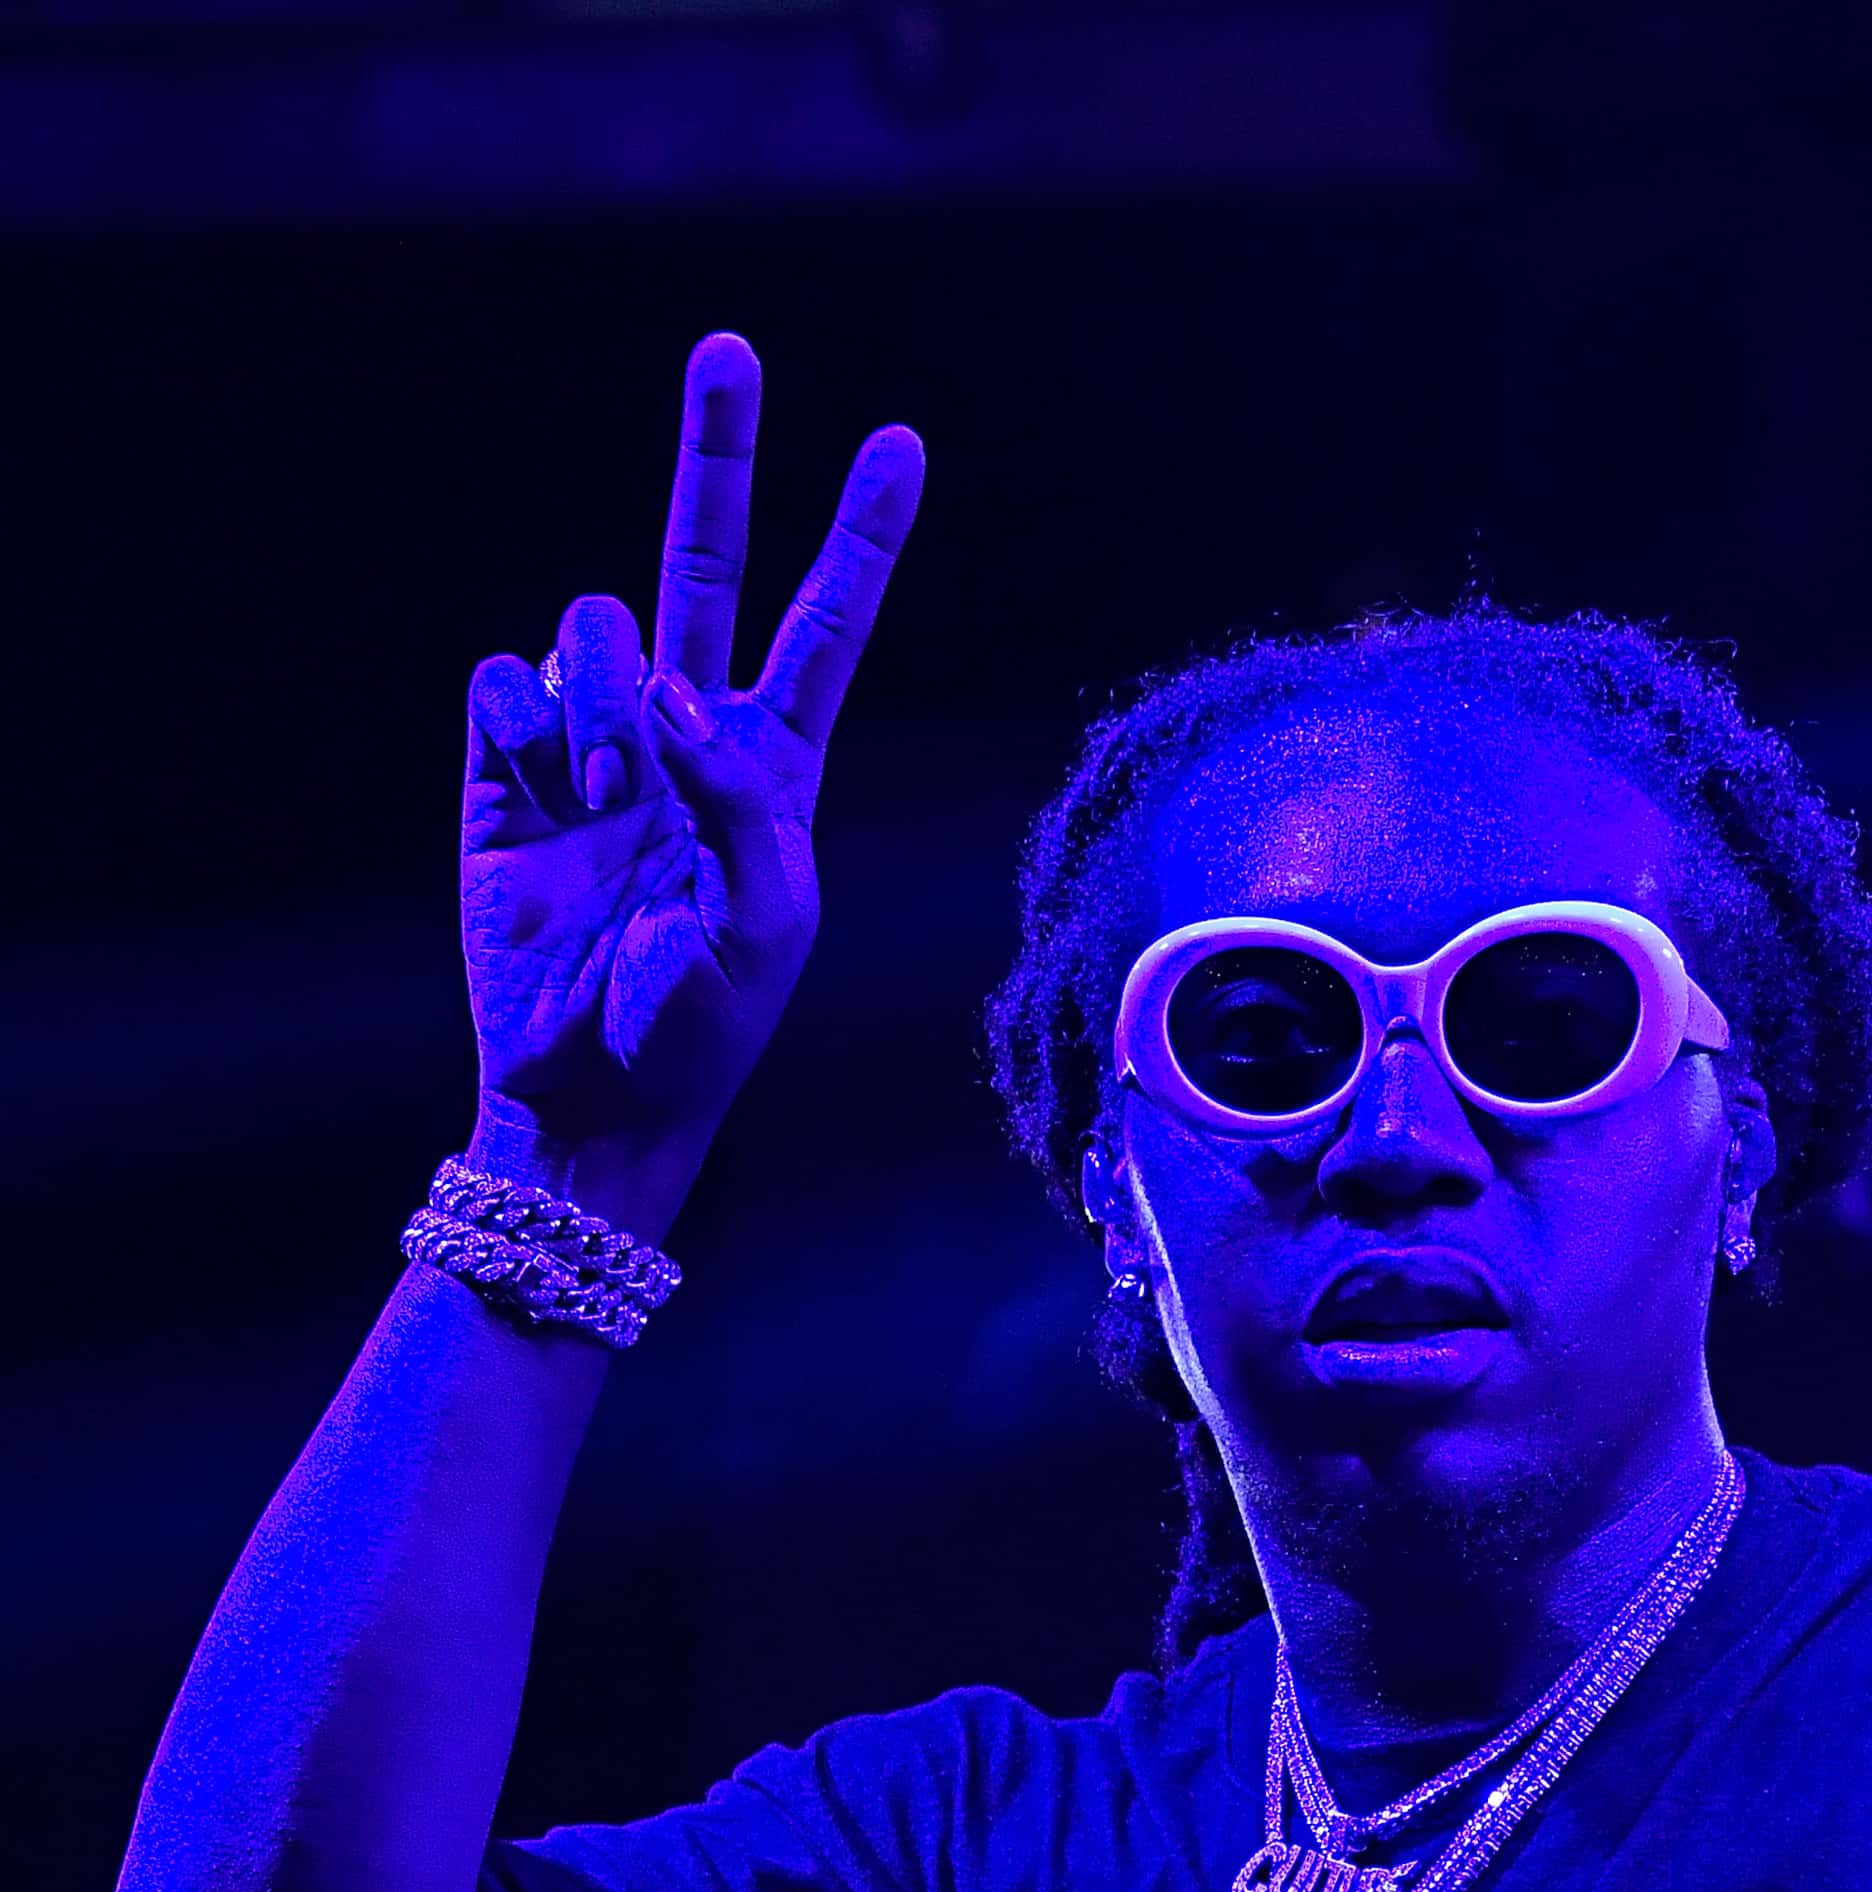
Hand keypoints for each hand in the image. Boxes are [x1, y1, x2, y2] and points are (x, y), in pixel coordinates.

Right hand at [459, 337, 923, 1215]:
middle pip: (704, 565)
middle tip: (730, 350)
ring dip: (602, 699)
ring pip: (594, 629)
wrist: (590, 1094)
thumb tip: (676, 698)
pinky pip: (505, 682)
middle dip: (717, 457)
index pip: (824, 632)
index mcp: (770, 770)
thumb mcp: (764, 926)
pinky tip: (540, 790)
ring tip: (606, 796)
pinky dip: (524, 724)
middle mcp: (684, 736)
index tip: (899, 447)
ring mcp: (593, 745)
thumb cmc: (698, 1032)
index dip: (859, 541)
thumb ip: (743, 801)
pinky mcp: (505, 770)